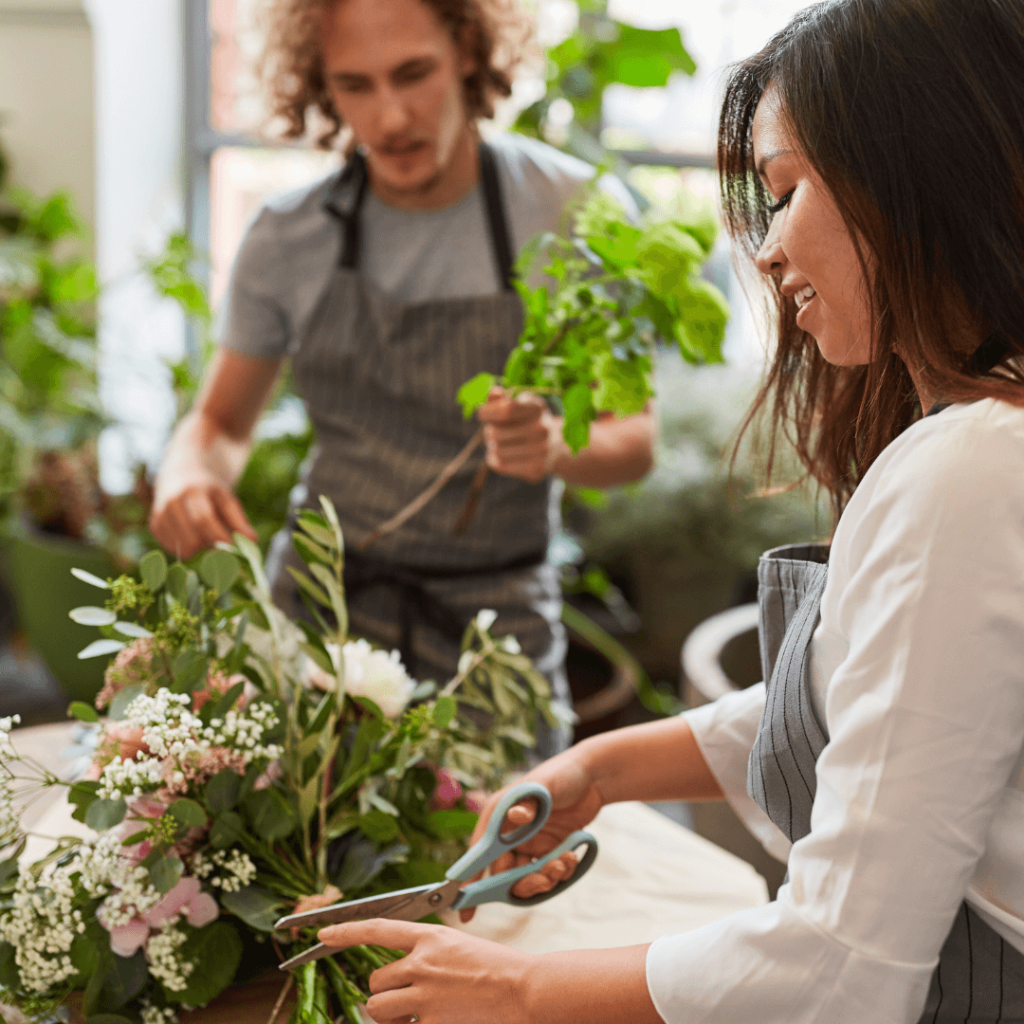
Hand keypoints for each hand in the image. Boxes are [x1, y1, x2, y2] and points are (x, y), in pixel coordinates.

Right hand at [149, 469, 256, 559]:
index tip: (234, 550)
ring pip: (182, 548)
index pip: (204, 520)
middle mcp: (172, 502)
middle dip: (210, 547)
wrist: (181, 473)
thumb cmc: (209, 489)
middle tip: (221, 543)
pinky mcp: (154, 525)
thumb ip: (239, 520)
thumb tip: (253, 541)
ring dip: (199, 549)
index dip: (220, 538)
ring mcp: (160, 514)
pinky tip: (192, 535)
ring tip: (206, 535)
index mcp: (192, 492)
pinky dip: (187, 547)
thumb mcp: (227, 498)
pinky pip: (173, 549)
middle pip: (192, 539)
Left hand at [317, 919, 532, 1023]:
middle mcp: (423, 961)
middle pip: (376, 979)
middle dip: (386, 992)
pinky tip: (429, 1022)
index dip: (346, 931)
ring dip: (390, 1015)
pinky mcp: (432, 1022)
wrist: (523, 988)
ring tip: (413, 1015)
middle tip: (409, 998)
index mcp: (430, 936)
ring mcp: (426, 994)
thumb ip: (427, 953)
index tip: (323, 933)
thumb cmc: (496, 967)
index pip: (379, 928)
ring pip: (378, 1007)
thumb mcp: (458, 946)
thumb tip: (404, 971)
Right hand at [459, 751, 602, 923]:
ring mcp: (528, 843)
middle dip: (522, 883)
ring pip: (526, 877)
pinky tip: (571, 857)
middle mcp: (508, 833)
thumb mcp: (543, 786)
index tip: (464, 908)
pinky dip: (559, 873)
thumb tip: (515, 816)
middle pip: (504, 873)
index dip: (470, 880)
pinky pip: (546, 873)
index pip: (479, 853)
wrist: (591, 777)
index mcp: (497, 816)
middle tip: (544, 880)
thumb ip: (528, 803)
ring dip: (544, 879)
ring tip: (563, 863)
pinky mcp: (547, 850)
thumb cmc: (560, 774)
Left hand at [476, 387, 566, 483]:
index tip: (481, 414)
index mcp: (537, 408)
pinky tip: (500, 456)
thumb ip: (503, 399)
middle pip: (496, 432)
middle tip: (491, 432)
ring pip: (496, 450)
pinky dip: (494, 460)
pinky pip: (500, 465)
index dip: (487, 412)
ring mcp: (541, 451)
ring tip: (498, 444)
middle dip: (488, 431)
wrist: (554, 449)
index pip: (506, 410)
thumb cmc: (529, 422)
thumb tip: (494, 392)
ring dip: (491, 447)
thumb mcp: (519, 406)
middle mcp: (542, 429)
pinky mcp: (536, 469)